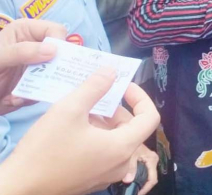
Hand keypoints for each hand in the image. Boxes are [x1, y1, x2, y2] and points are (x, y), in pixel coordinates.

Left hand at [0, 19, 66, 113]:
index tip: (54, 59)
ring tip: (18, 95)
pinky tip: (13, 98)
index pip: (56, 30)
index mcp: (27, 31)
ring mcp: (36, 65)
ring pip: (55, 74)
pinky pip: (45, 90)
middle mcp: (35, 46)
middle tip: (42, 81)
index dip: (59, 43)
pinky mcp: (35, 82)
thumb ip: (22, 51)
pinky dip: (31, 97)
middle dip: (52, 70)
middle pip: (60, 53)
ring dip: (39, 87)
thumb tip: (53, 50)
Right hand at [0, 69, 159, 194]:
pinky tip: (74, 129)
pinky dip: (96, 136)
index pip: (150, 117)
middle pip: (131, 128)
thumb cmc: (45, 149)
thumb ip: (95, 87)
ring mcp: (107, 175)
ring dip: (104, 121)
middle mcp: (121, 164)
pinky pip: (104, 153)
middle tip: (95, 95)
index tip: (123, 85)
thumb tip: (112, 71)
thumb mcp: (69, 109)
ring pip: (116, 140)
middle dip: (116, 108)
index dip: (140, 97)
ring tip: (81, 110)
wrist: (18, 187)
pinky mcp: (92, 180)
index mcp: (123, 148)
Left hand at [126, 144, 159, 194]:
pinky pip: (144, 172)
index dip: (145, 189)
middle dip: (142, 187)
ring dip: (140, 182)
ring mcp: (150, 160)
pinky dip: (139, 178)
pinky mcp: (145, 160)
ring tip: (132, 188)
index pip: (152, 179)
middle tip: (133, 192)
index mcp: (152, 160)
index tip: (137, 194)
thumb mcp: (130, 155)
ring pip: (147, 176)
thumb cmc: (131, 143)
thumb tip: (128, 181)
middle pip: (150, 178)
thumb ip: (130, 168)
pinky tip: (131, 181)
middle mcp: (153, 161)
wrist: (128, 133)